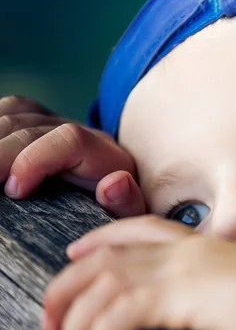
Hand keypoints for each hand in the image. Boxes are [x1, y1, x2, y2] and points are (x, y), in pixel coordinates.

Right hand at [0, 95, 145, 217]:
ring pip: (12, 116)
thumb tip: (114, 183)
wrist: (116, 194)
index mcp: (108, 156)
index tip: (15, 191)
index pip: (70, 140)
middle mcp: (82, 132)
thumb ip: (127, 202)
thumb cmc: (117, 210)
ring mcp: (57, 125)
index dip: (35, 159)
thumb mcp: (130, 215)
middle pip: (31, 128)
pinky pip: (6, 113)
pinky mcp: (36, 124)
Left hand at [43, 216, 235, 329]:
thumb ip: (208, 286)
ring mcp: (187, 267)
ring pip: (108, 281)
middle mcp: (188, 248)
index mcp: (202, 243)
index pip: (139, 228)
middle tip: (53, 316)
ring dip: (79, 315)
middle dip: (71, 282)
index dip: (100, 238)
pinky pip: (123, 309)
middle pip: (110, 253)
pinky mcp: (187, 293)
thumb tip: (182, 304)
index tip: (75, 255)